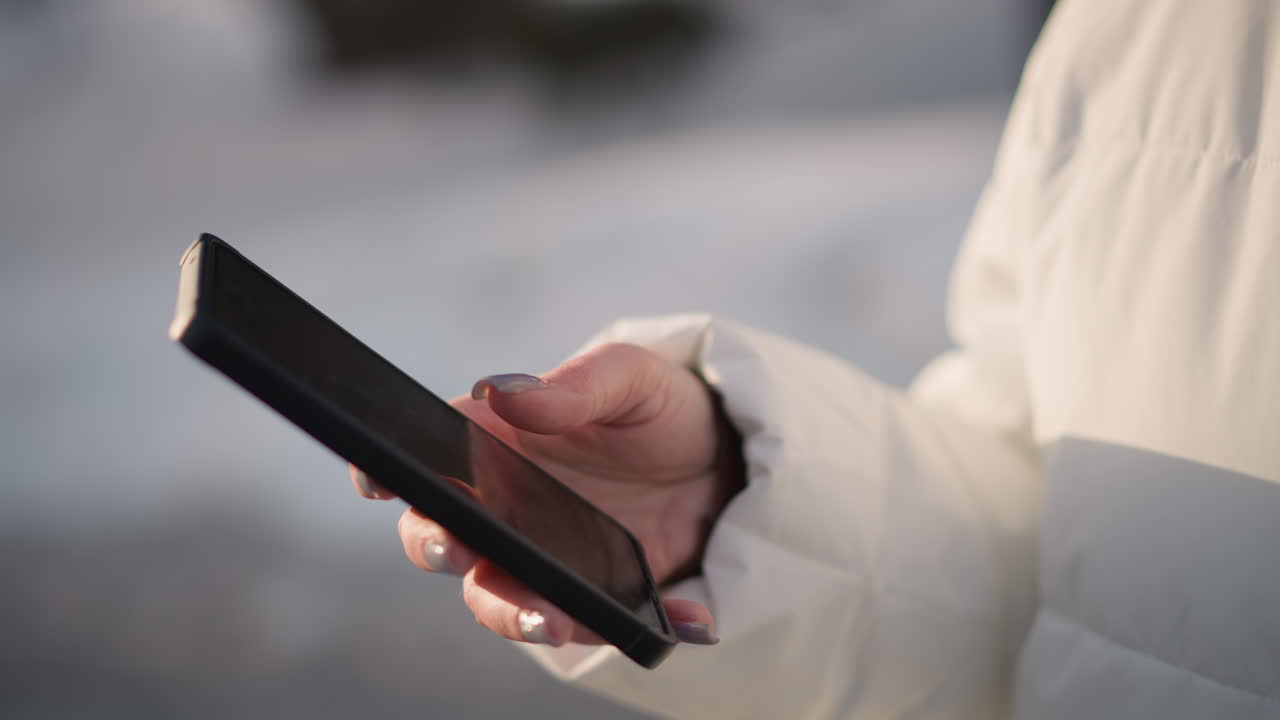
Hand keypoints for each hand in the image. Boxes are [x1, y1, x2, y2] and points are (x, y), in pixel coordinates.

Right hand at [351, 342, 743, 646]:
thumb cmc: (659, 406)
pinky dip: (618, 626)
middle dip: (437, 545)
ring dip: (512, 611)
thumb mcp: (631, 378)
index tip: (376, 477)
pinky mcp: (586, 592)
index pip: (424, 455)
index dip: (386, 467)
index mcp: (494, 439)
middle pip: (441, 536)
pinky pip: (584, 621)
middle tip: (457, 546)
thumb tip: (507, 392)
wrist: (721, 461)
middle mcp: (502, 502)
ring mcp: (539, 553)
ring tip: (550, 616)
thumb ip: (575, 386)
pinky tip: (675, 618)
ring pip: (495, 595)